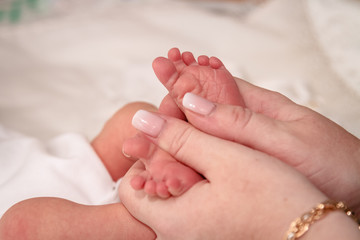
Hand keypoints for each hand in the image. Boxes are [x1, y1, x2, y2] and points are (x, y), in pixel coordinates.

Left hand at [120, 110, 331, 239]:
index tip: (166, 139)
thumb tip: (142, 121)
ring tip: (206, 145)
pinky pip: (190, 204)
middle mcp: (178, 234)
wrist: (313, 233)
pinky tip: (217, 164)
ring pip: (173, 195)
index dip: (143, 160)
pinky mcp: (211, 230)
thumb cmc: (274, 199)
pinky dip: (197, 179)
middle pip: (153, 191)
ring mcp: (195, 235)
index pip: (130, 191)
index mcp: (172, 221)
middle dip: (165, 159)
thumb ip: (179, 138)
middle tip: (188, 135)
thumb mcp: (224, 157)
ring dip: (183, 165)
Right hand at [161, 77, 359, 214]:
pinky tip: (170, 164)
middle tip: (141, 113)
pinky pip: (209, 159)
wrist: (359, 195)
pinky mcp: (243, 169)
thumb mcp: (287, 140)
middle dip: (170, 105)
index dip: (185, 76)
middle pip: (200, 110)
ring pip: (200, 136)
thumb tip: (191, 101)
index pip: (212, 84)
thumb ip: (239, 121)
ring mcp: (243, 147)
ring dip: (172, 135)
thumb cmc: (334, 164)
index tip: (160, 68)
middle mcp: (246, 125)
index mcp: (257, 106)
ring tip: (143, 140)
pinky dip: (186, 159)